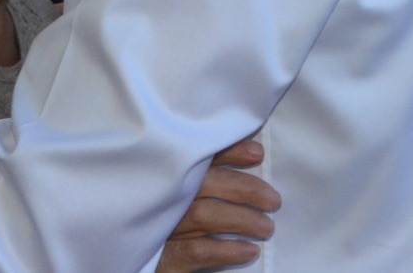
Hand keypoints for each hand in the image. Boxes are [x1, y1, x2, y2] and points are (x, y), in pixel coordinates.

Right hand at [156, 139, 280, 272]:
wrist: (139, 264)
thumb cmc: (169, 223)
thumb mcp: (184, 193)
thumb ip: (211, 172)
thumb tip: (252, 150)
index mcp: (165, 175)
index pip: (197, 155)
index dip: (229, 151)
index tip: (257, 154)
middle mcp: (159, 197)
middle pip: (201, 182)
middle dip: (242, 188)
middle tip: (273, 200)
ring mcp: (158, 227)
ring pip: (200, 214)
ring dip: (239, 219)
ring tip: (267, 227)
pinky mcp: (160, 258)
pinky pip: (194, 251)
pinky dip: (225, 250)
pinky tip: (249, 251)